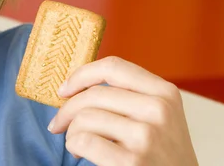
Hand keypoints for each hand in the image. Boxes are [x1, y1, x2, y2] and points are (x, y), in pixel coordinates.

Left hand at [48, 56, 197, 165]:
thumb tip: (77, 85)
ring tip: (75, 142)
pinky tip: (79, 152)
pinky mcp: (132, 162)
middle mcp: (158, 110)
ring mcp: (146, 136)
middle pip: (93, 94)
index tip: (64, 89)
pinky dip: (74, 145)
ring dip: (71, 131)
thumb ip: (131, 96)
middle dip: (67, 110)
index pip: (113, 66)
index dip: (81, 75)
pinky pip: (84, 140)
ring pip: (85, 117)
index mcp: (165, 93)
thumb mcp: (160, 117)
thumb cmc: (164, 156)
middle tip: (58, 123)